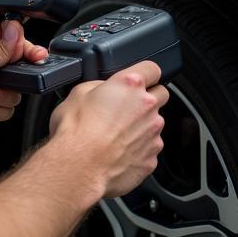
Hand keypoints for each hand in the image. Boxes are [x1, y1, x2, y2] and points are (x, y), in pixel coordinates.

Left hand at [0, 20, 48, 138]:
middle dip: (16, 75)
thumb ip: (2, 47)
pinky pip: (9, 104)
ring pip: (17, 87)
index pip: (13, 35)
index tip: (33, 55)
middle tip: (13, 78)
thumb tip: (17, 31)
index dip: (24, 45)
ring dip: (3, 94)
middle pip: (19, 61)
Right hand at [49, 60, 167, 202]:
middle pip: (161, 94)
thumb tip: (103, 90)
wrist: (80, 167)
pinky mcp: (151, 159)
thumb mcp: (78, 92)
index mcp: (130, 85)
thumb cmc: (76, 131)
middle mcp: (147, 107)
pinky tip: (117, 153)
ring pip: (154, 124)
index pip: (152, 68)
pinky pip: (149, 149)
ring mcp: (152, 134)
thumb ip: (98, 86)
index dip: (145, 73)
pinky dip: (138, 149)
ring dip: (141, 126)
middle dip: (148, 98)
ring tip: (116, 135)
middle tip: (126, 107)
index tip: (139, 79)